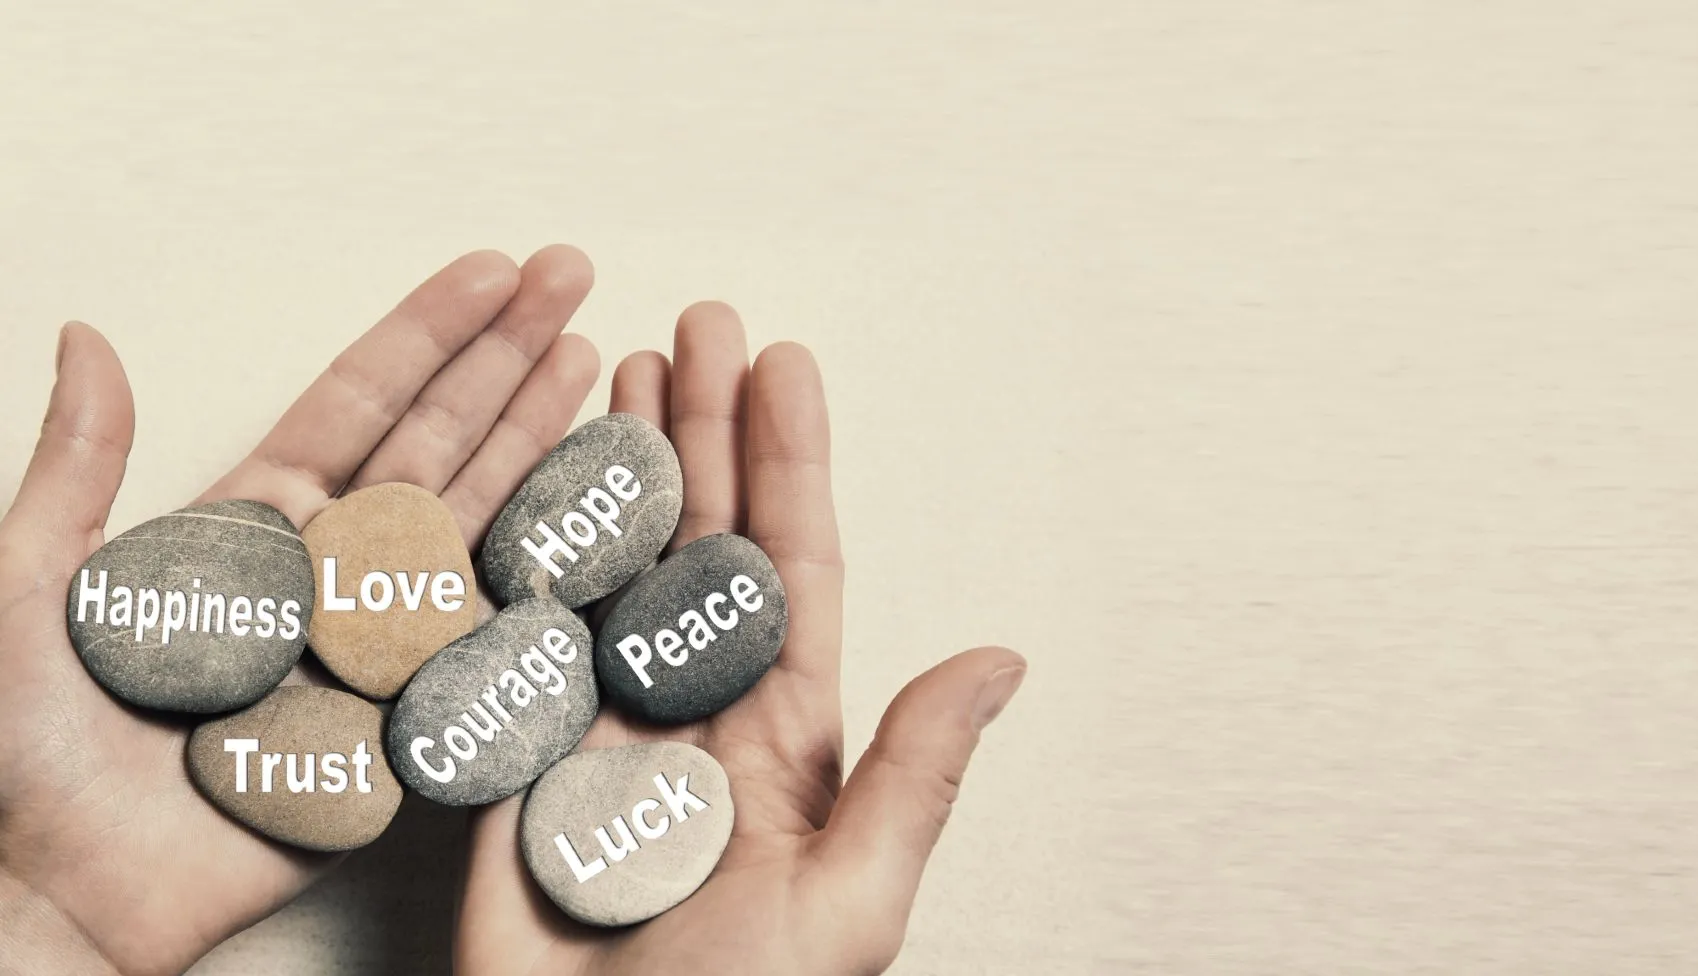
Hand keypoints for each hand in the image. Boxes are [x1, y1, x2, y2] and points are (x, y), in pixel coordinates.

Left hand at [0, 247, 602, 975]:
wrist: (57, 893)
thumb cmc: (17, 749)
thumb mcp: (22, 581)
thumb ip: (76, 465)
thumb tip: (87, 334)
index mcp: (243, 528)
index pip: (357, 406)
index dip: (428, 335)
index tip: (491, 270)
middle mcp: (322, 573)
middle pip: (436, 441)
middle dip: (506, 356)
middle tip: (570, 276)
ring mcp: (374, 643)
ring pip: (475, 520)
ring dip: (537, 435)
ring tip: (594, 357)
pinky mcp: (405, 722)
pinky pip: (486, 635)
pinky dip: (543, 572)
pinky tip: (591, 510)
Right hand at [455, 304, 1026, 975]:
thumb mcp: (847, 900)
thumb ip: (912, 773)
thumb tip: (1004, 657)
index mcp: (785, 737)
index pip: (792, 566)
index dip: (790, 459)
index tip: (786, 359)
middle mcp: (694, 713)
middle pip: (701, 539)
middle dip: (701, 429)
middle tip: (695, 320)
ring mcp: (600, 728)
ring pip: (613, 565)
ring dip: (618, 466)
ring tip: (621, 368)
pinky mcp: (513, 758)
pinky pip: (520, 634)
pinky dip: (521, 551)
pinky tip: (529, 478)